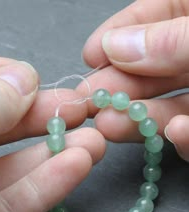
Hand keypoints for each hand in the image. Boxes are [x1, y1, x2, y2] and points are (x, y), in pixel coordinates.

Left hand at [0, 55, 104, 211]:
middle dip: (41, 115)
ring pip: (8, 166)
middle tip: (76, 108)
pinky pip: (10, 202)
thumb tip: (23, 77)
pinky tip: (78, 164)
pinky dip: (47, 183)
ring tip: (92, 140)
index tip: (34, 78)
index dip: (0, 74)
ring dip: (55, 152)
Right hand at [78, 0, 188, 160]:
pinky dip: (182, 137)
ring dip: (138, 117)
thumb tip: (115, 46)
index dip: (118, 34)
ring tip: (109, 125)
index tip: (90, 54)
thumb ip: (173, 39)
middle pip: (152, 68)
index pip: (153, 17)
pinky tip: (174, 133)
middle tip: (89, 99)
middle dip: (119, 85)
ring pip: (168, 105)